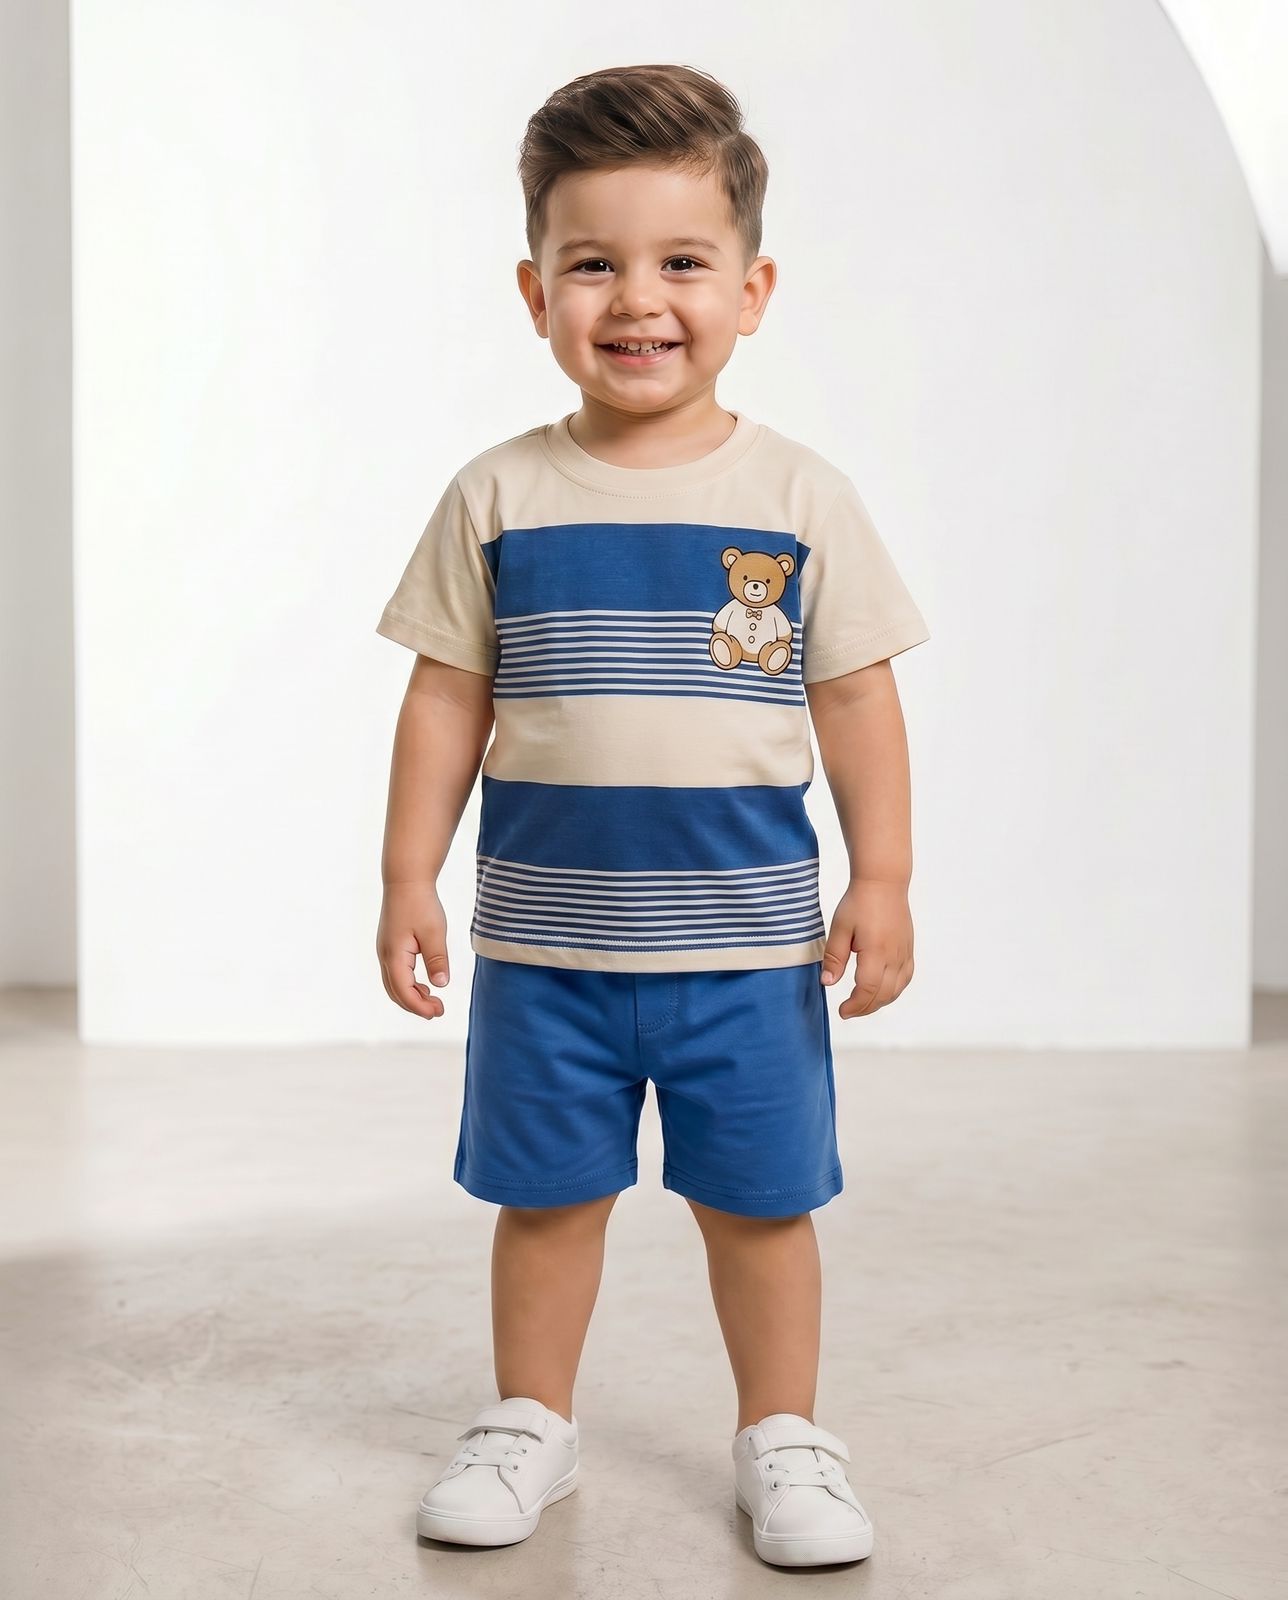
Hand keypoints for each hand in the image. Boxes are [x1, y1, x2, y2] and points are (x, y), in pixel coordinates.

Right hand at [376, 881, 451, 1019]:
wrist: (406, 880)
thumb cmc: (421, 903)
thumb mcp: (434, 932)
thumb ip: (437, 960)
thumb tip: (441, 985)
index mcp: (394, 955)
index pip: (404, 991)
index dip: (420, 1006)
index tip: (438, 1012)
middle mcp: (385, 956)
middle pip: (395, 992)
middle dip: (415, 1006)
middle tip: (438, 1011)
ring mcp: (385, 951)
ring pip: (393, 984)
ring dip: (411, 996)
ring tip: (433, 1001)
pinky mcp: (389, 946)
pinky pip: (395, 973)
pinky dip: (407, 985)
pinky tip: (424, 985)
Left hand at [820, 878, 915, 1018]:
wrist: (883, 882)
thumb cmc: (859, 902)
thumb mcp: (840, 928)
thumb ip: (834, 957)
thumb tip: (827, 983)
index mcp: (876, 951)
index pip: (868, 990)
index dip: (855, 1005)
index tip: (842, 1011)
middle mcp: (895, 955)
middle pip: (884, 995)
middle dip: (865, 1008)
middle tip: (848, 1011)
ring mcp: (904, 953)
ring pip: (897, 989)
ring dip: (880, 1002)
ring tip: (862, 1004)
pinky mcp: (909, 949)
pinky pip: (906, 977)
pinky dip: (894, 990)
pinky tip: (882, 991)